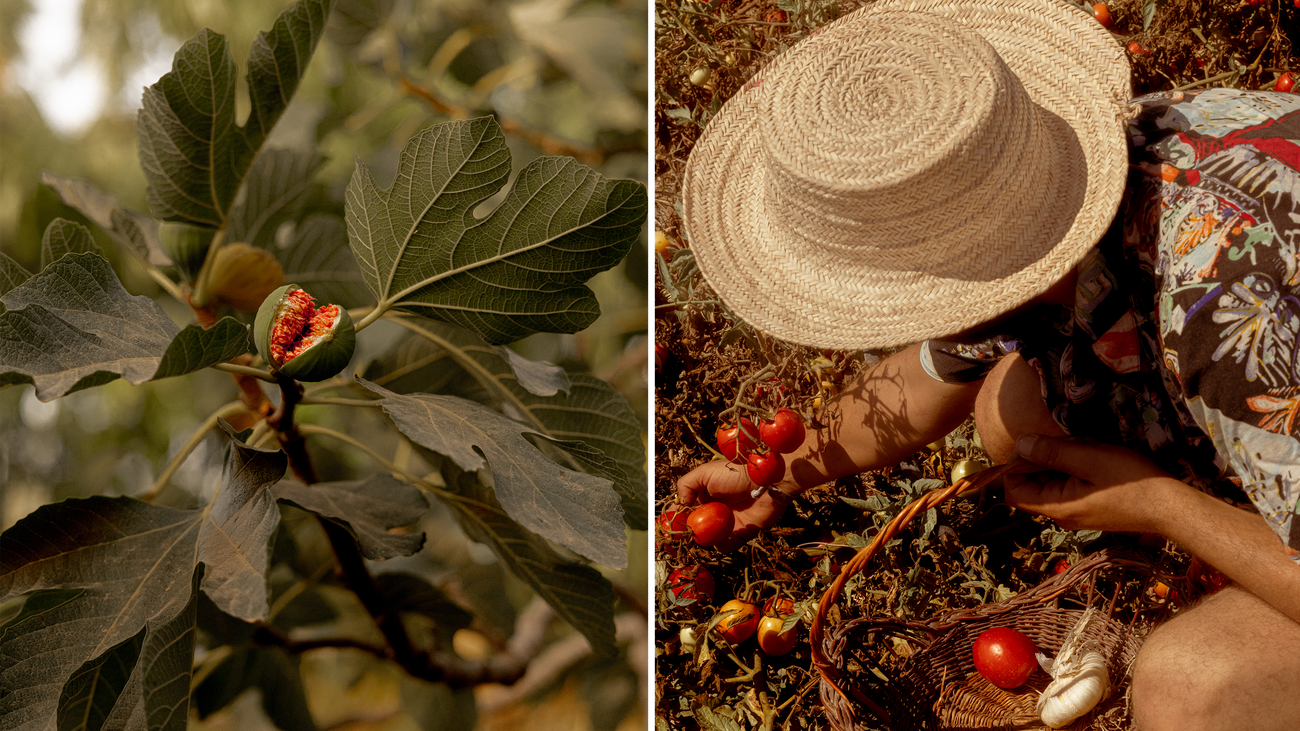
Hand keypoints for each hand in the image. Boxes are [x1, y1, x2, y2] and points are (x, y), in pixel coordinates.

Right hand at [675, 459, 793, 548]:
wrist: (766, 481)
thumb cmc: (734, 473)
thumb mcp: (704, 473)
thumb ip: (686, 485)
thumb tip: (679, 506)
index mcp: (705, 495)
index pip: (686, 510)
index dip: (678, 518)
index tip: (671, 526)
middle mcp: (715, 510)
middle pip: (697, 527)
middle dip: (689, 533)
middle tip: (685, 536)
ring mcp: (728, 523)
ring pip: (710, 539)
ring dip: (704, 540)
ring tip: (703, 537)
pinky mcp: (742, 533)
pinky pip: (727, 546)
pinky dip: (721, 546)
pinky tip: (719, 540)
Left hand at [1003, 434, 1180, 533]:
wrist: (1171, 507)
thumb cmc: (1132, 481)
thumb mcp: (1089, 459)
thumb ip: (1052, 453)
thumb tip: (1020, 445)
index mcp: (1057, 506)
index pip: (1013, 492)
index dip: (1014, 467)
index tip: (1033, 445)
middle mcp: (1062, 515)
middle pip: (1032, 484)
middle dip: (1044, 459)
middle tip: (1070, 444)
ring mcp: (1076, 512)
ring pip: (1053, 481)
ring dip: (1064, 461)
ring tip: (1088, 450)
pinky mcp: (1090, 507)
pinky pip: (1071, 484)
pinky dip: (1077, 468)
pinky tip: (1098, 458)